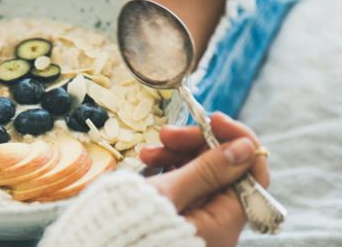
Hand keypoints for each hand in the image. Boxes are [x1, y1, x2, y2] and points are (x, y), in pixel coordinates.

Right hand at [140, 112, 268, 246]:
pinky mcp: (180, 216)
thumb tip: (245, 147)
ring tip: (147, 152)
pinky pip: (184, 184)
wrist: (99, 245)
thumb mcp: (168, 194)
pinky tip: (147, 161)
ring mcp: (198, 220)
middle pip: (224, 169)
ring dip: (177, 154)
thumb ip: (207, 170)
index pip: (252, 173)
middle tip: (166, 133)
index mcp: (223, 223)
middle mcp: (216, 224)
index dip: (236, 140)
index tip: (212, 119)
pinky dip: (168, 168)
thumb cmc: (131, 226)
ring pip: (201, 173)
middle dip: (196, 145)